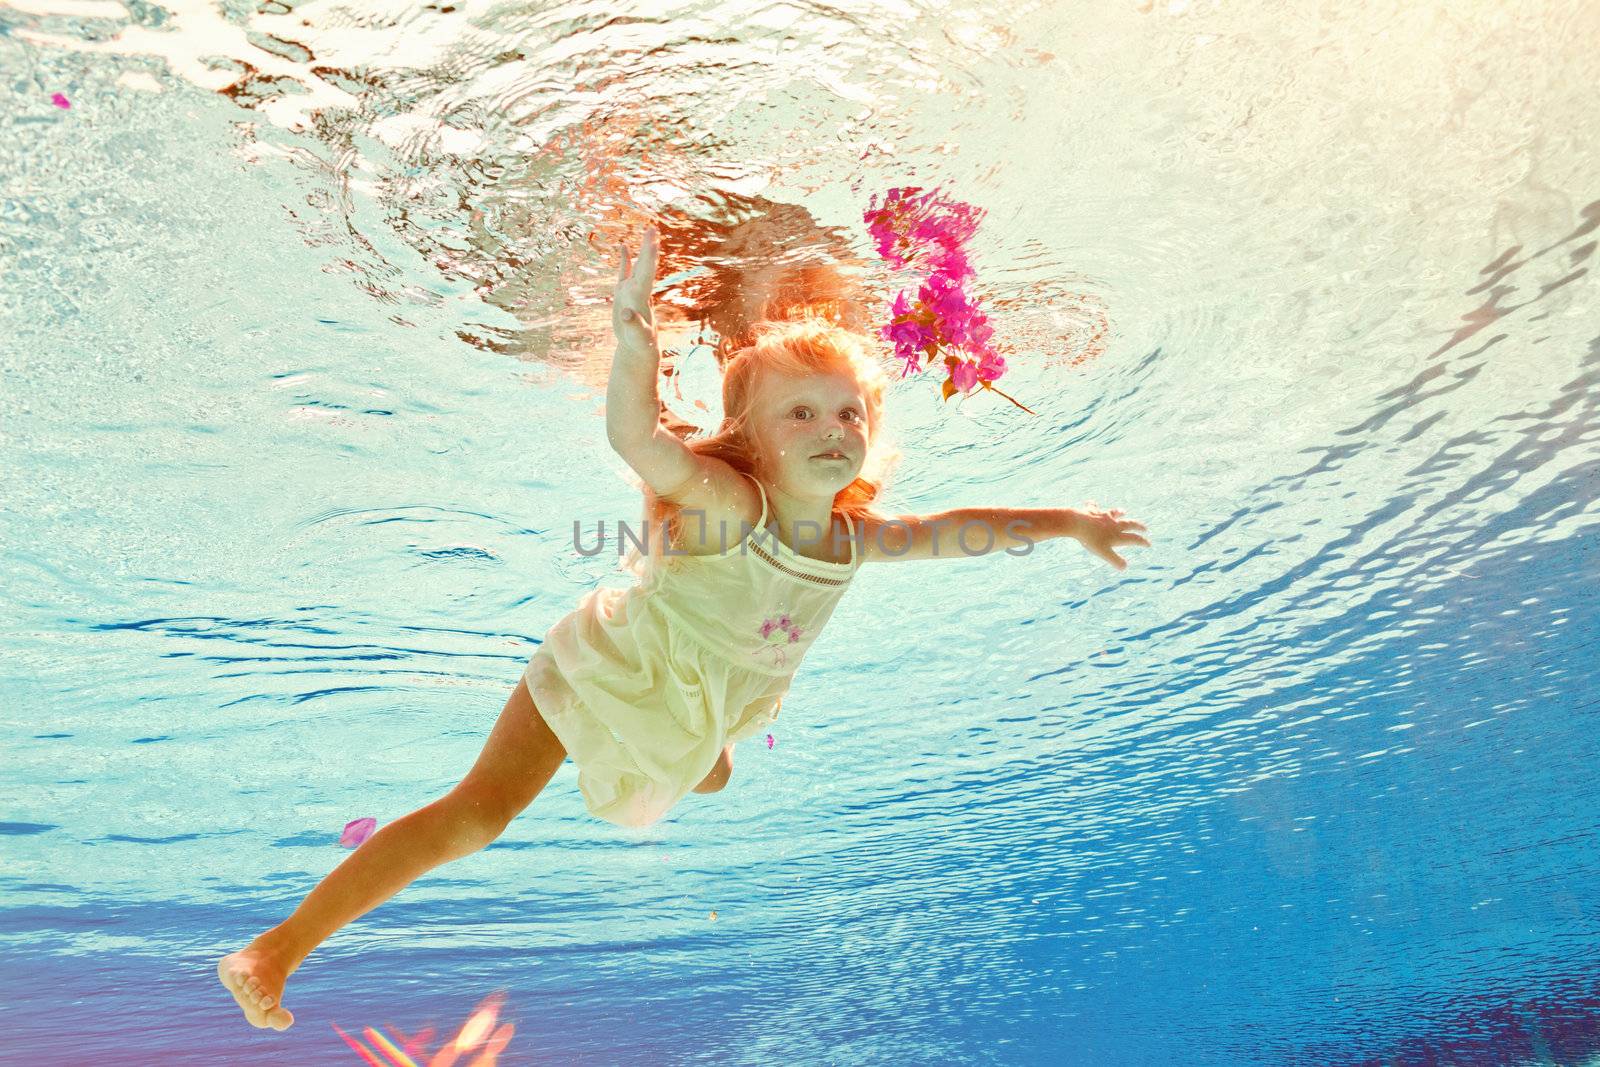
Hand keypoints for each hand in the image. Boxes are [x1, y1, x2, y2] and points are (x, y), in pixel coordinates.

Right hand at [613, 227, 660, 354]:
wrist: (639, 347)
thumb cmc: (640, 343)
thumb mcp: (637, 335)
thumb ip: (633, 324)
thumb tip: (626, 313)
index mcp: (641, 297)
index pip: (647, 274)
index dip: (649, 258)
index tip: (653, 242)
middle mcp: (639, 290)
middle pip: (645, 265)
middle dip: (649, 247)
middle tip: (653, 228)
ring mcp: (632, 290)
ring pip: (638, 265)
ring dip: (642, 249)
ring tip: (648, 231)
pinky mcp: (623, 293)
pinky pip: (624, 272)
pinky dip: (625, 259)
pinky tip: (623, 246)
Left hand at [1071, 502, 1149, 570]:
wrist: (1077, 523)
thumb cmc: (1090, 539)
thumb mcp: (1104, 553)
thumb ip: (1115, 560)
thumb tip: (1124, 567)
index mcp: (1117, 534)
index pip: (1133, 539)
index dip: (1142, 542)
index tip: (1148, 544)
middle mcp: (1113, 523)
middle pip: (1129, 524)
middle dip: (1138, 527)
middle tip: (1145, 528)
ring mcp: (1102, 516)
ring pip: (1113, 513)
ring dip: (1119, 512)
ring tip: (1123, 511)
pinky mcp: (1091, 511)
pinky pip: (1093, 507)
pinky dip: (1093, 505)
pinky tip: (1091, 502)